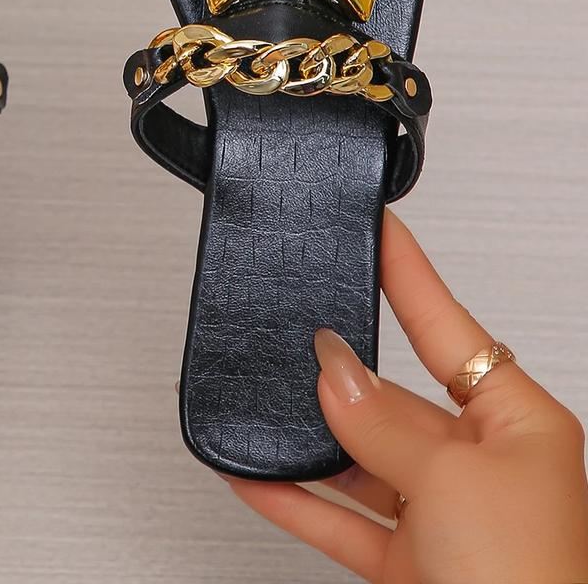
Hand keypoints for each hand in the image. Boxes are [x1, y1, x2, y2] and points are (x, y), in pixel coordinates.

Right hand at [228, 211, 587, 583]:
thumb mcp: (452, 479)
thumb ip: (383, 421)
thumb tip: (333, 370)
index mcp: (520, 425)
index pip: (450, 327)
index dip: (409, 272)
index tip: (379, 227)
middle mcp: (483, 464)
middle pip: (395, 398)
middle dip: (343, 377)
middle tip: (297, 337)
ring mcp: (444, 516)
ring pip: (360, 458)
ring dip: (310, 440)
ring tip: (265, 403)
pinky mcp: (409, 563)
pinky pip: (340, 516)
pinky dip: (295, 497)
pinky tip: (256, 474)